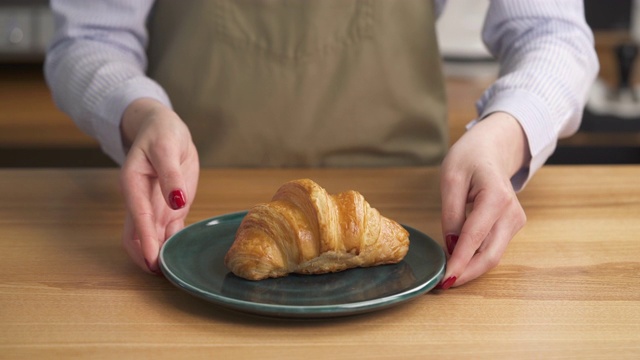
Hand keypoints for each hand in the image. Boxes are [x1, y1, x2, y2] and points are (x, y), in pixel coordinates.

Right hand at [119, 98, 198, 273]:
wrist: (164, 128)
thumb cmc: (163, 133)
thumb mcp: (167, 147)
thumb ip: (170, 175)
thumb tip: (176, 201)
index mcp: (133, 182)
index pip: (138, 216)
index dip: (145, 239)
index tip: (151, 259)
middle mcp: (140, 199)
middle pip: (137, 234)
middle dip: (145, 255)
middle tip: (159, 275)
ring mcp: (155, 205)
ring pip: (151, 237)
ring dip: (157, 254)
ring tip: (169, 275)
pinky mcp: (170, 208)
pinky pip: (168, 231)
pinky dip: (171, 245)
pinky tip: (178, 259)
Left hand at [438, 112, 529, 287]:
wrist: (493, 147)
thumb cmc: (469, 158)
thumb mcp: (450, 179)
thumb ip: (451, 214)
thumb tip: (451, 245)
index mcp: (496, 197)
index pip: (474, 238)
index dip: (459, 262)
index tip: (444, 279)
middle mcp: (512, 212)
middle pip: (490, 255)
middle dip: (466, 273)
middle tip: (443, 285)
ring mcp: (516, 220)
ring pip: (493, 255)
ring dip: (471, 268)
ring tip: (447, 274)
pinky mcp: (513, 225)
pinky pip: (493, 248)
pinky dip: (476, 258)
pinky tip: (459, 261)